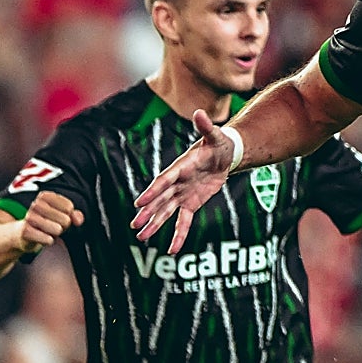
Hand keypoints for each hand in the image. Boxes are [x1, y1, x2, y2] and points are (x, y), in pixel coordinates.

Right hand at [20, 191, 84, 251]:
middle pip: (66, 220)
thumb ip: (74, 215)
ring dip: (55, 234)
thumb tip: (78, 220)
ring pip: (58, 230)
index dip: (68, 216)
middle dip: (63, 226)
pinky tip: (41, 237)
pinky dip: (48, 241)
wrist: (22, 233)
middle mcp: (36, 204)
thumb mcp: (62, 215)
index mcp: (45, 196)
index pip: (69, 207)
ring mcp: (30, 217)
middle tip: (52, 225)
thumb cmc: (45, 221)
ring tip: (47, 231)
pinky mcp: (26, 231)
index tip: (58, 216)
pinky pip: (49, 239)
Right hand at [131, 109, 234, 252]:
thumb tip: (199, 112)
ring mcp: (182, 194)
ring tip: (141, 238)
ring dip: (155, 225)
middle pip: (160, 200)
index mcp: (179, 167)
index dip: (153, 192)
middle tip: (135, 225)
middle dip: (149, 213)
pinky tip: (172, 250)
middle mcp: (176, 182)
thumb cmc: (218, 144)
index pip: (163, 181)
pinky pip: (183, 222)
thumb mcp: (215, 136)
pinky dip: (178, 235)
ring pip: (166, 213)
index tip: (139, 203)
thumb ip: (206, 127)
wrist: (225, 155)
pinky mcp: (190, 204)